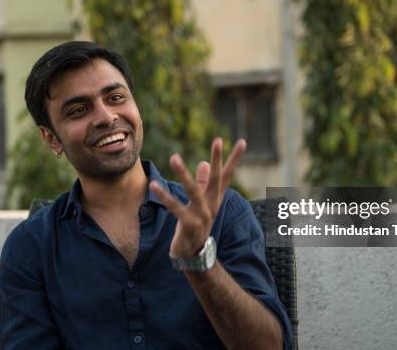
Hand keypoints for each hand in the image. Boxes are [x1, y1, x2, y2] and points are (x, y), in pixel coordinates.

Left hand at [149, 137, 246, 257]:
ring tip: (174, 157)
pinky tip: (154, 186)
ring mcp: (202, 215)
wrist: (193, 255)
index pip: (226, 175)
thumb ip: (203, 183)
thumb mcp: (201, 204)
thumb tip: (203, 163)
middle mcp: (211, 205)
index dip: (233, 158)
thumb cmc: (195, 225)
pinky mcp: (189, 224)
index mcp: (215, 198)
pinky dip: (165, 197)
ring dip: (183, 174)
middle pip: (216, 179)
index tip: (242, 142)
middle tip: (218, 141)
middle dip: (217, 159)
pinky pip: (176, 208)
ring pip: (193, 191)